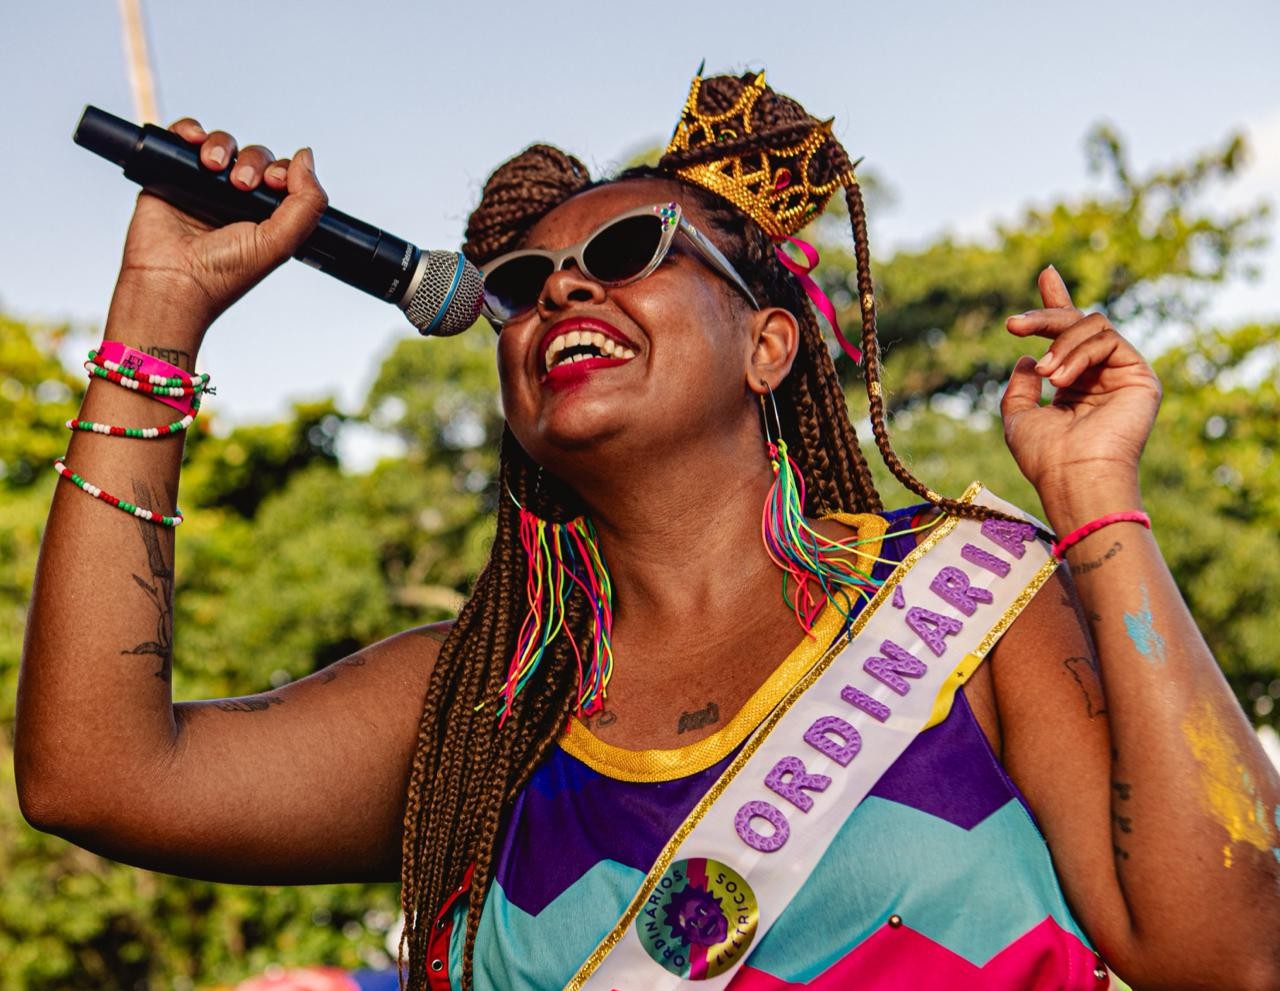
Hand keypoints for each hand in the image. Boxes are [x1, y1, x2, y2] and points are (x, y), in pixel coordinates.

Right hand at [110, 117, 327, 337]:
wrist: (170, 281)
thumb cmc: (224, 272)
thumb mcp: (280, 243)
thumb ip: (306, 203)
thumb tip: (306, 156)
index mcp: (264, 216)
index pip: (282, 177)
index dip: (283, 172)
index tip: (273, 183)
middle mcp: (235, 201)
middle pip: (254, 158)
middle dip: (253, 161)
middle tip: (241, 184)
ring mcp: (203, 187)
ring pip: (222, 145)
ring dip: (222, 145)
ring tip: (212, 165)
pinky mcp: (170, 175)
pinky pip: (183, 139)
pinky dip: (189, 130)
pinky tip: (192, 140)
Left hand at [1001, 267, 1161, 499]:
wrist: (1074, 477)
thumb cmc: (1045, 457)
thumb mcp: (1019, 417)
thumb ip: (1021, 387)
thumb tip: (1028, 357)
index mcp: (1075, 385)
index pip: (1068, 336)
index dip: (1056, 304)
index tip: (1047, 274)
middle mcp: (1100, 376)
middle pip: (1077, 323)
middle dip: (1045, 315)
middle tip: (1013, 324)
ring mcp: (1122, 374)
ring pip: (1092, 325)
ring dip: (1060, 343)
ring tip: (1045, 375)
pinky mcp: (1140, 375)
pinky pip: (1107, 339)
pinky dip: (1078, 353)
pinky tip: (1060, 377)